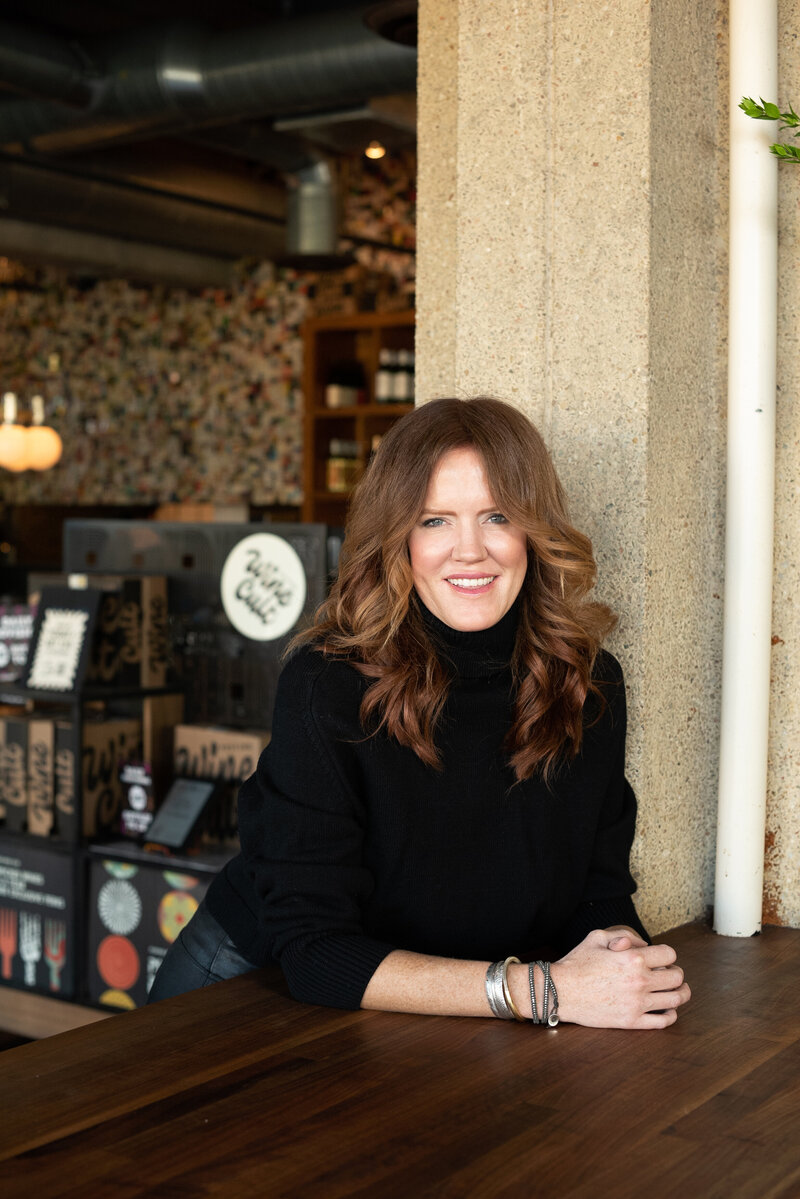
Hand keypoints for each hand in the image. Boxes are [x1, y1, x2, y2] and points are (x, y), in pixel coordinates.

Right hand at [551, 927, 690, 1028]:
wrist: (560, 991)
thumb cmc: (577, 963)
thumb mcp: (597, 937)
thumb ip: (623, 935)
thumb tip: (643, 943)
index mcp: (633, 958)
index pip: (669, 954)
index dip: (668, 955)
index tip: (663, 958)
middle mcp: (640, 981)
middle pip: (677, 977)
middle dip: (676, 973)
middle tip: (671, 974)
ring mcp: (637, 1003)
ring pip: (675, 1000)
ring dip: (680, 994)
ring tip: (678, 992)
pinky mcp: (632, 1021)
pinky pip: (663, 1021)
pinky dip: (671, 1015)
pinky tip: (667, 1010)